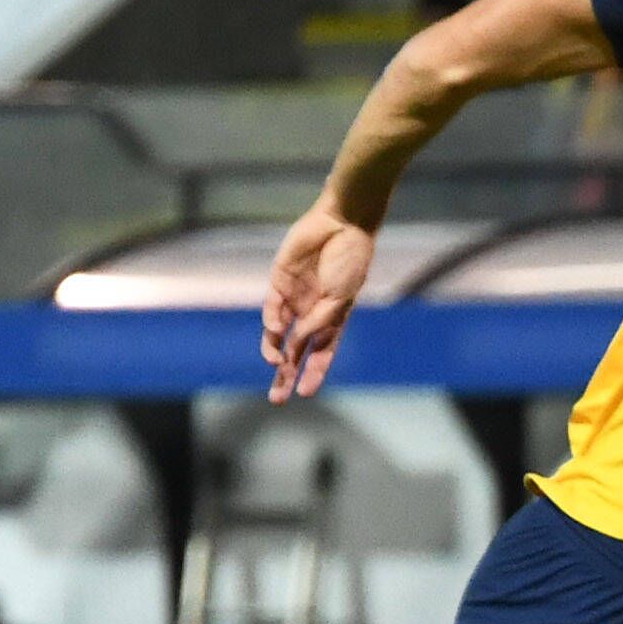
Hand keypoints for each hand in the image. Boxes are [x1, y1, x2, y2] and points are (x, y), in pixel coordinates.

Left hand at [262, 198, 375, 401]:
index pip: (321, 354)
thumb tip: (296, 340)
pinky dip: (271, 322)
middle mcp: (311, 312)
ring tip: (274, 366)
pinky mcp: (279, 281)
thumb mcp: (341, 298)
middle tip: (277, 398)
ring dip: (275, 352)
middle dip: (286, 374)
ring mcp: (294, 298)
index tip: (305, 394)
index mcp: (332, 319)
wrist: (341, 225)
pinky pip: (272, 307)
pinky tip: (275, 331)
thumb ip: (320, 321)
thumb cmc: (350, 261)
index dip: (313, 374)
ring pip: (278, 334)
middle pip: (295, 351)